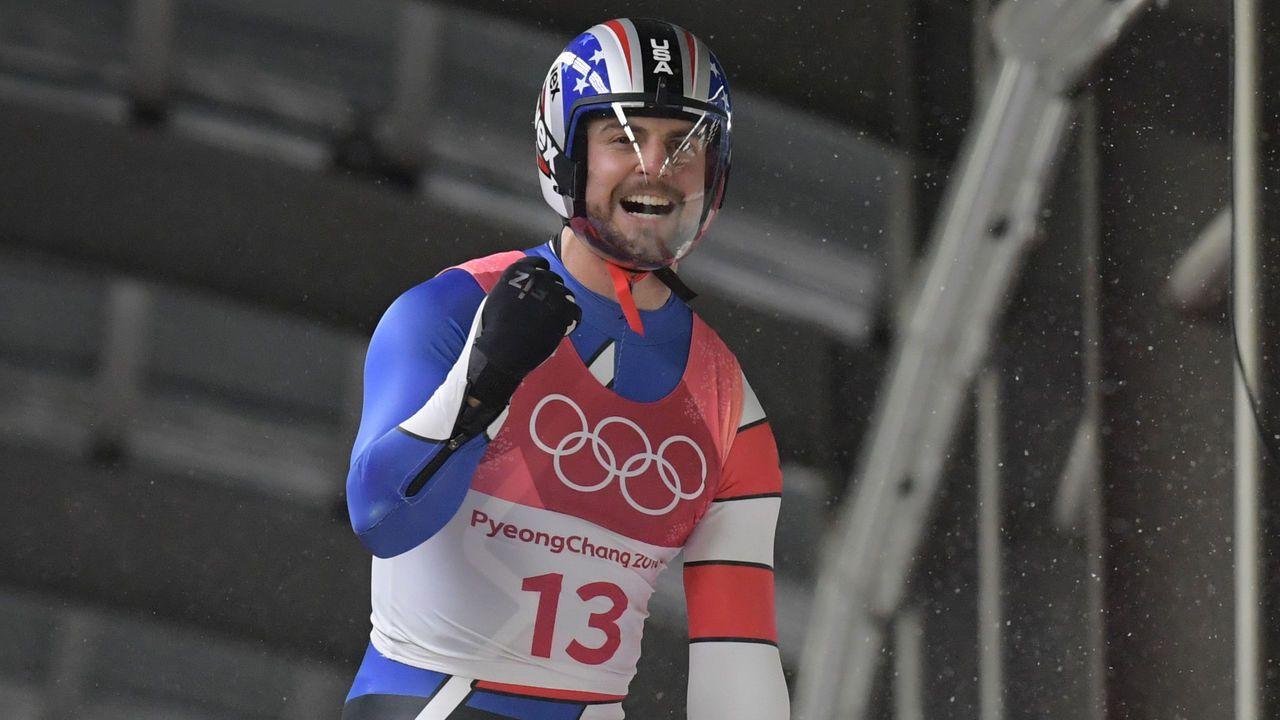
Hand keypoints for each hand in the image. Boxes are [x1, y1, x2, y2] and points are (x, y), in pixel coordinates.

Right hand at [464, 256, 579, 412]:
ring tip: (552, 320)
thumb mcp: (497, 296)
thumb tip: (527, 283)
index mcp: (518, 271)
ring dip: (562, 305)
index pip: (540, 263)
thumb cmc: (495, 327)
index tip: (542, 286)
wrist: (503, 350)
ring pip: (566, 294)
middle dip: (551, 292)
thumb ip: (514, 285)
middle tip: (545, 309)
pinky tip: (562, 327)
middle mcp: (537, 276)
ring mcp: (553, 292)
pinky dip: (571, 319)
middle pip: (554, 279)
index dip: (543, 274)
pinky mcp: (564, 310)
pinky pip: (575, 310)